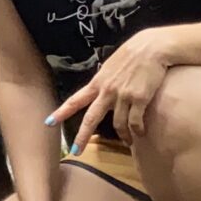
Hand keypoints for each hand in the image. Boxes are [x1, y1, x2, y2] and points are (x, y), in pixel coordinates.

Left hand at [49, 27, 175, 153]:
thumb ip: (105, 81)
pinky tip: (140, 133)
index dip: (61, 112)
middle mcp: (107, 91)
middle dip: (82, 137)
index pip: (75, 100)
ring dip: (123, 136)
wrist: (151, 48)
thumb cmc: (132, 55)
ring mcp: (122, 96)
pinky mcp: (139, 99)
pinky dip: (137, 130)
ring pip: (118, 124)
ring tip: (128, 141)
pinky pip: (135, 122)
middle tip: (77, 152)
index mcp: (98, 82)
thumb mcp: (111, 66)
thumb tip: (101, 91)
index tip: (49, 122)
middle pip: (90, 118)